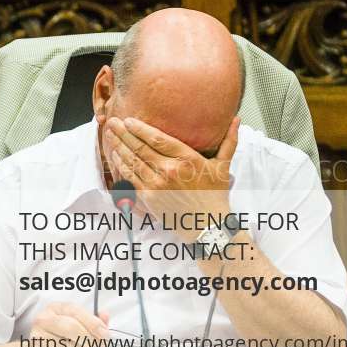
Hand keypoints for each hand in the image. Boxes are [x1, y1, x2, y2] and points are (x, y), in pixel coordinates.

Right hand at [12, 302, 107, 346]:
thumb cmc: (60, 341)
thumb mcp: (77, 327)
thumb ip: (92, 322)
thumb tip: (105, 315)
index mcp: (54, 309)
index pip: (75, 311)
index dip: (94, 323)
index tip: (105, 335)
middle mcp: (43, 320)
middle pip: (71, 328)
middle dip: (91, 341)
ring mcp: (38, 338)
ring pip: (69, 346)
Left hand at [106, 115, 237, 235]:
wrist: (208, 226)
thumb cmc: (215, 196)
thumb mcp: (223, 166)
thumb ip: (229, 141)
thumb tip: (236, 120)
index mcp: (187, 159)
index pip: (158, 139)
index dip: (140, 128)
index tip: (129, 120)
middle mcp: (170, 170)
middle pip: (141, 147)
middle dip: (124, 133)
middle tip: (113, 122)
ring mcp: (157, 185)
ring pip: (132, 161)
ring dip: (119, 146)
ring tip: (109, 135)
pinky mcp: (149, 199)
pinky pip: (130, 179)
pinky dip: (121, 166)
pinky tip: (115, 156)